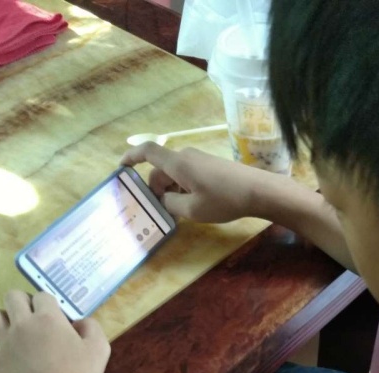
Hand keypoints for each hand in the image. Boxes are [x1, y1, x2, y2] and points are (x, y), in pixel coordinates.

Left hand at [0, 291, 109, 372]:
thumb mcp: (100, 348)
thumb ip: (91, 327)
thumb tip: (79, 322)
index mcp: (48, 318)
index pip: (42, 296)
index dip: (49, 305)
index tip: (54, 319)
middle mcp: (22, 324)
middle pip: (13, 297)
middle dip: (23, 303)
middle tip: (32, 320)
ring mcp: (4, 342)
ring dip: (2, 318)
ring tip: (13, 332)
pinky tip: (0, 349)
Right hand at [120, 144, 264, 222]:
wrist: (258, 190)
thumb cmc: (224, 199)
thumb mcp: (192, 209)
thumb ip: (171, 204)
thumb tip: (163, 200)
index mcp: (177, 163)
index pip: (147, 152)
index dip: (131, 157)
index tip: (121, 168)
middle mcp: (185, 156)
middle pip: (160, 170)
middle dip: (155, 189)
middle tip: (159, 211)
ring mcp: (198, 159)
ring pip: (174, 174)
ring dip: (170, 191)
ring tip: (178, 213)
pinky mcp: (209, 165)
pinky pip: (186, 174)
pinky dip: (182, 188)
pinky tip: (192, 205)